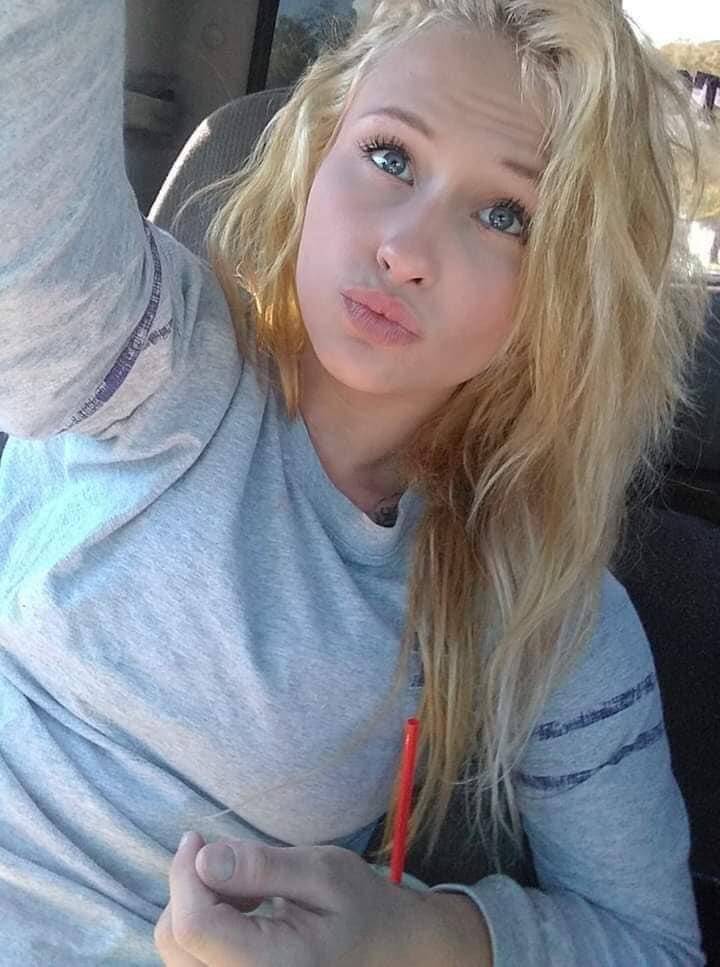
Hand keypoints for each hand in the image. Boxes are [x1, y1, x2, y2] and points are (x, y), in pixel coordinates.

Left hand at [154, 830, 489, 966]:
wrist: (388, 951)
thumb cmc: (362, 909)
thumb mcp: (323, 873)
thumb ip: (263, 867)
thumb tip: (204, 857)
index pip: (193, 925)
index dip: (184, 874)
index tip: (198, 836)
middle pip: (175, 940)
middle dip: (189, 887)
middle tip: (230, 859)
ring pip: (177, 950)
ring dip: (195, 906)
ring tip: (245, 888)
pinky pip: (192, 958)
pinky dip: (203, 924)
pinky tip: (241, 910)